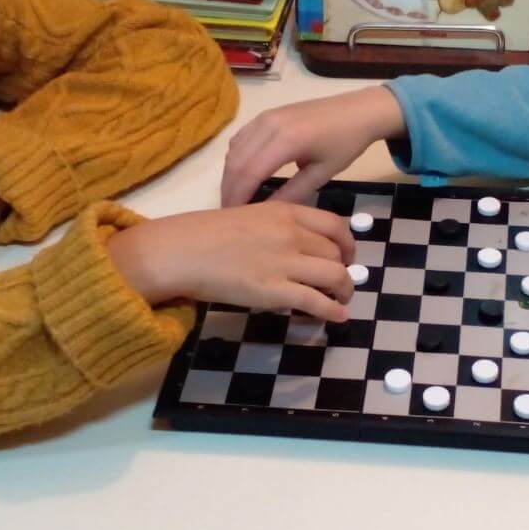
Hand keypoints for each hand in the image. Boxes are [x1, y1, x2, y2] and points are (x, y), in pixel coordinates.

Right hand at [106, 201, 356, 321]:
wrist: (180, 251)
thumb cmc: (205, 234)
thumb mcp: (248, 216)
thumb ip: (276, 227)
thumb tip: (296, 246)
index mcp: (285, 212)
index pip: (334, 224)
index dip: (348, 243)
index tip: (347, 254)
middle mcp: (291, 233)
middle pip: (336, 252)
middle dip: (346, 269)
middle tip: (343, 282)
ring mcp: (284, 262)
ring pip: (335, 276)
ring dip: (345, 290)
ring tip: (343, 300)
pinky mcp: (275, 290)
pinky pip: (317, 302)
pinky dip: (333, 311)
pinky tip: (338, 317)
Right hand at [221, 87, 406, 207]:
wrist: (359, 110)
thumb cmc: (346, 143)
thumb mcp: (322, 173)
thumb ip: (293, 194)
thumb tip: (267, 215)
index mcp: (286, 140)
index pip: (249, 173)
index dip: (238, 197)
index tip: (235, 219)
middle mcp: (269, 124)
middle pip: (235, 162)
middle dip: (229, 189)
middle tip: (231, 213)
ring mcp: (265, 117)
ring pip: (234, 150)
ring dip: (231, 175)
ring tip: (237, 198)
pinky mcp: (266, 115)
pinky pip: (241, 139)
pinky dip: (236, 159)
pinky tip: (244, 175)